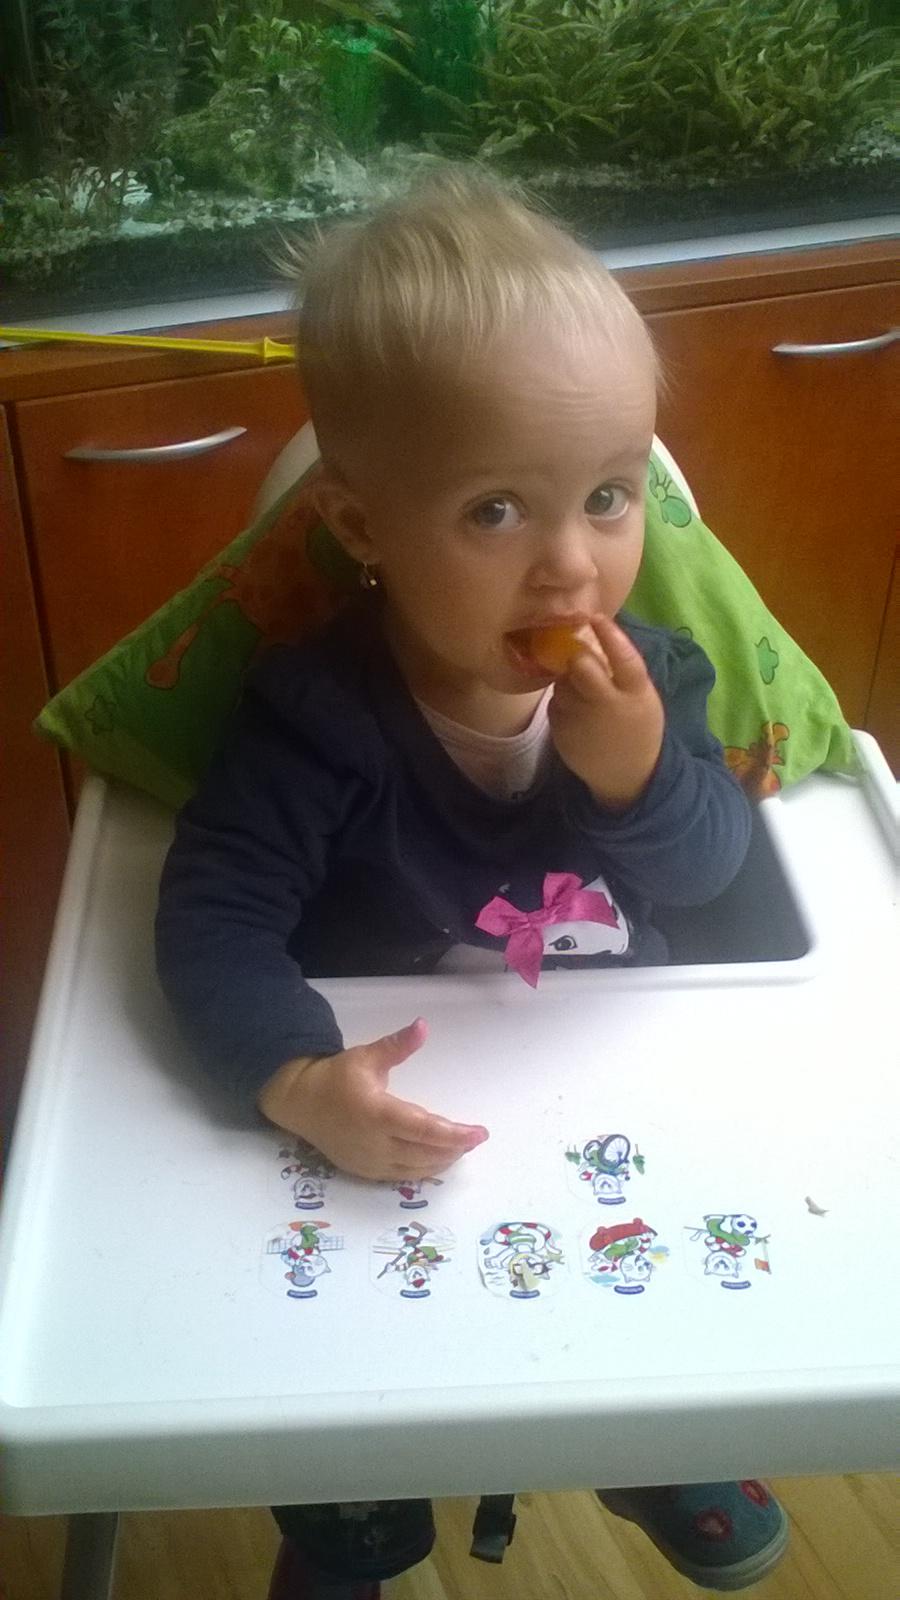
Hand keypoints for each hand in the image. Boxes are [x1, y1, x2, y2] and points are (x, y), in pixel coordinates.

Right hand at [257, 1017, 488, 1179]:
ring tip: (461, 1148)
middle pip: (426, 1153)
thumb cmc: (336, 1076)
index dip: (455, 1134)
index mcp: (377, 1114)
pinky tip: (437, 1160)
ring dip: (442, 1160)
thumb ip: (397, 1045)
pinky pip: (402, 1176)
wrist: (301, 1102)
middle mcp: (375, 1143)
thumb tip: (423, 1025)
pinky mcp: (365, 1171)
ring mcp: (370, 1161)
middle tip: (474, 1138)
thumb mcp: (367, 1056)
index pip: (424, 1129)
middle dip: (454, 1148)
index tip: (480, 1133)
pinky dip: (424, 1169)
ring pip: (416, 1169)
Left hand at [547, 613, 663, 808]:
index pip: (625, 660)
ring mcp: (581, 719)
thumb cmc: (636, 727)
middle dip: (577, 655)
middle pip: (583, 668)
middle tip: (579, 654)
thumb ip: (624, 675)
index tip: (597, 617)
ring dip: (568, 677)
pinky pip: (555, 701)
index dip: (611, 636)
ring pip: (564, 682)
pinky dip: (562, 698)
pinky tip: (576, 709)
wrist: (626, 775)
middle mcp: (607, 706)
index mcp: (636, 695)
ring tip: (582, 689)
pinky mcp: (561, 730)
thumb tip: (598, 639)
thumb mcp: (642, 700)